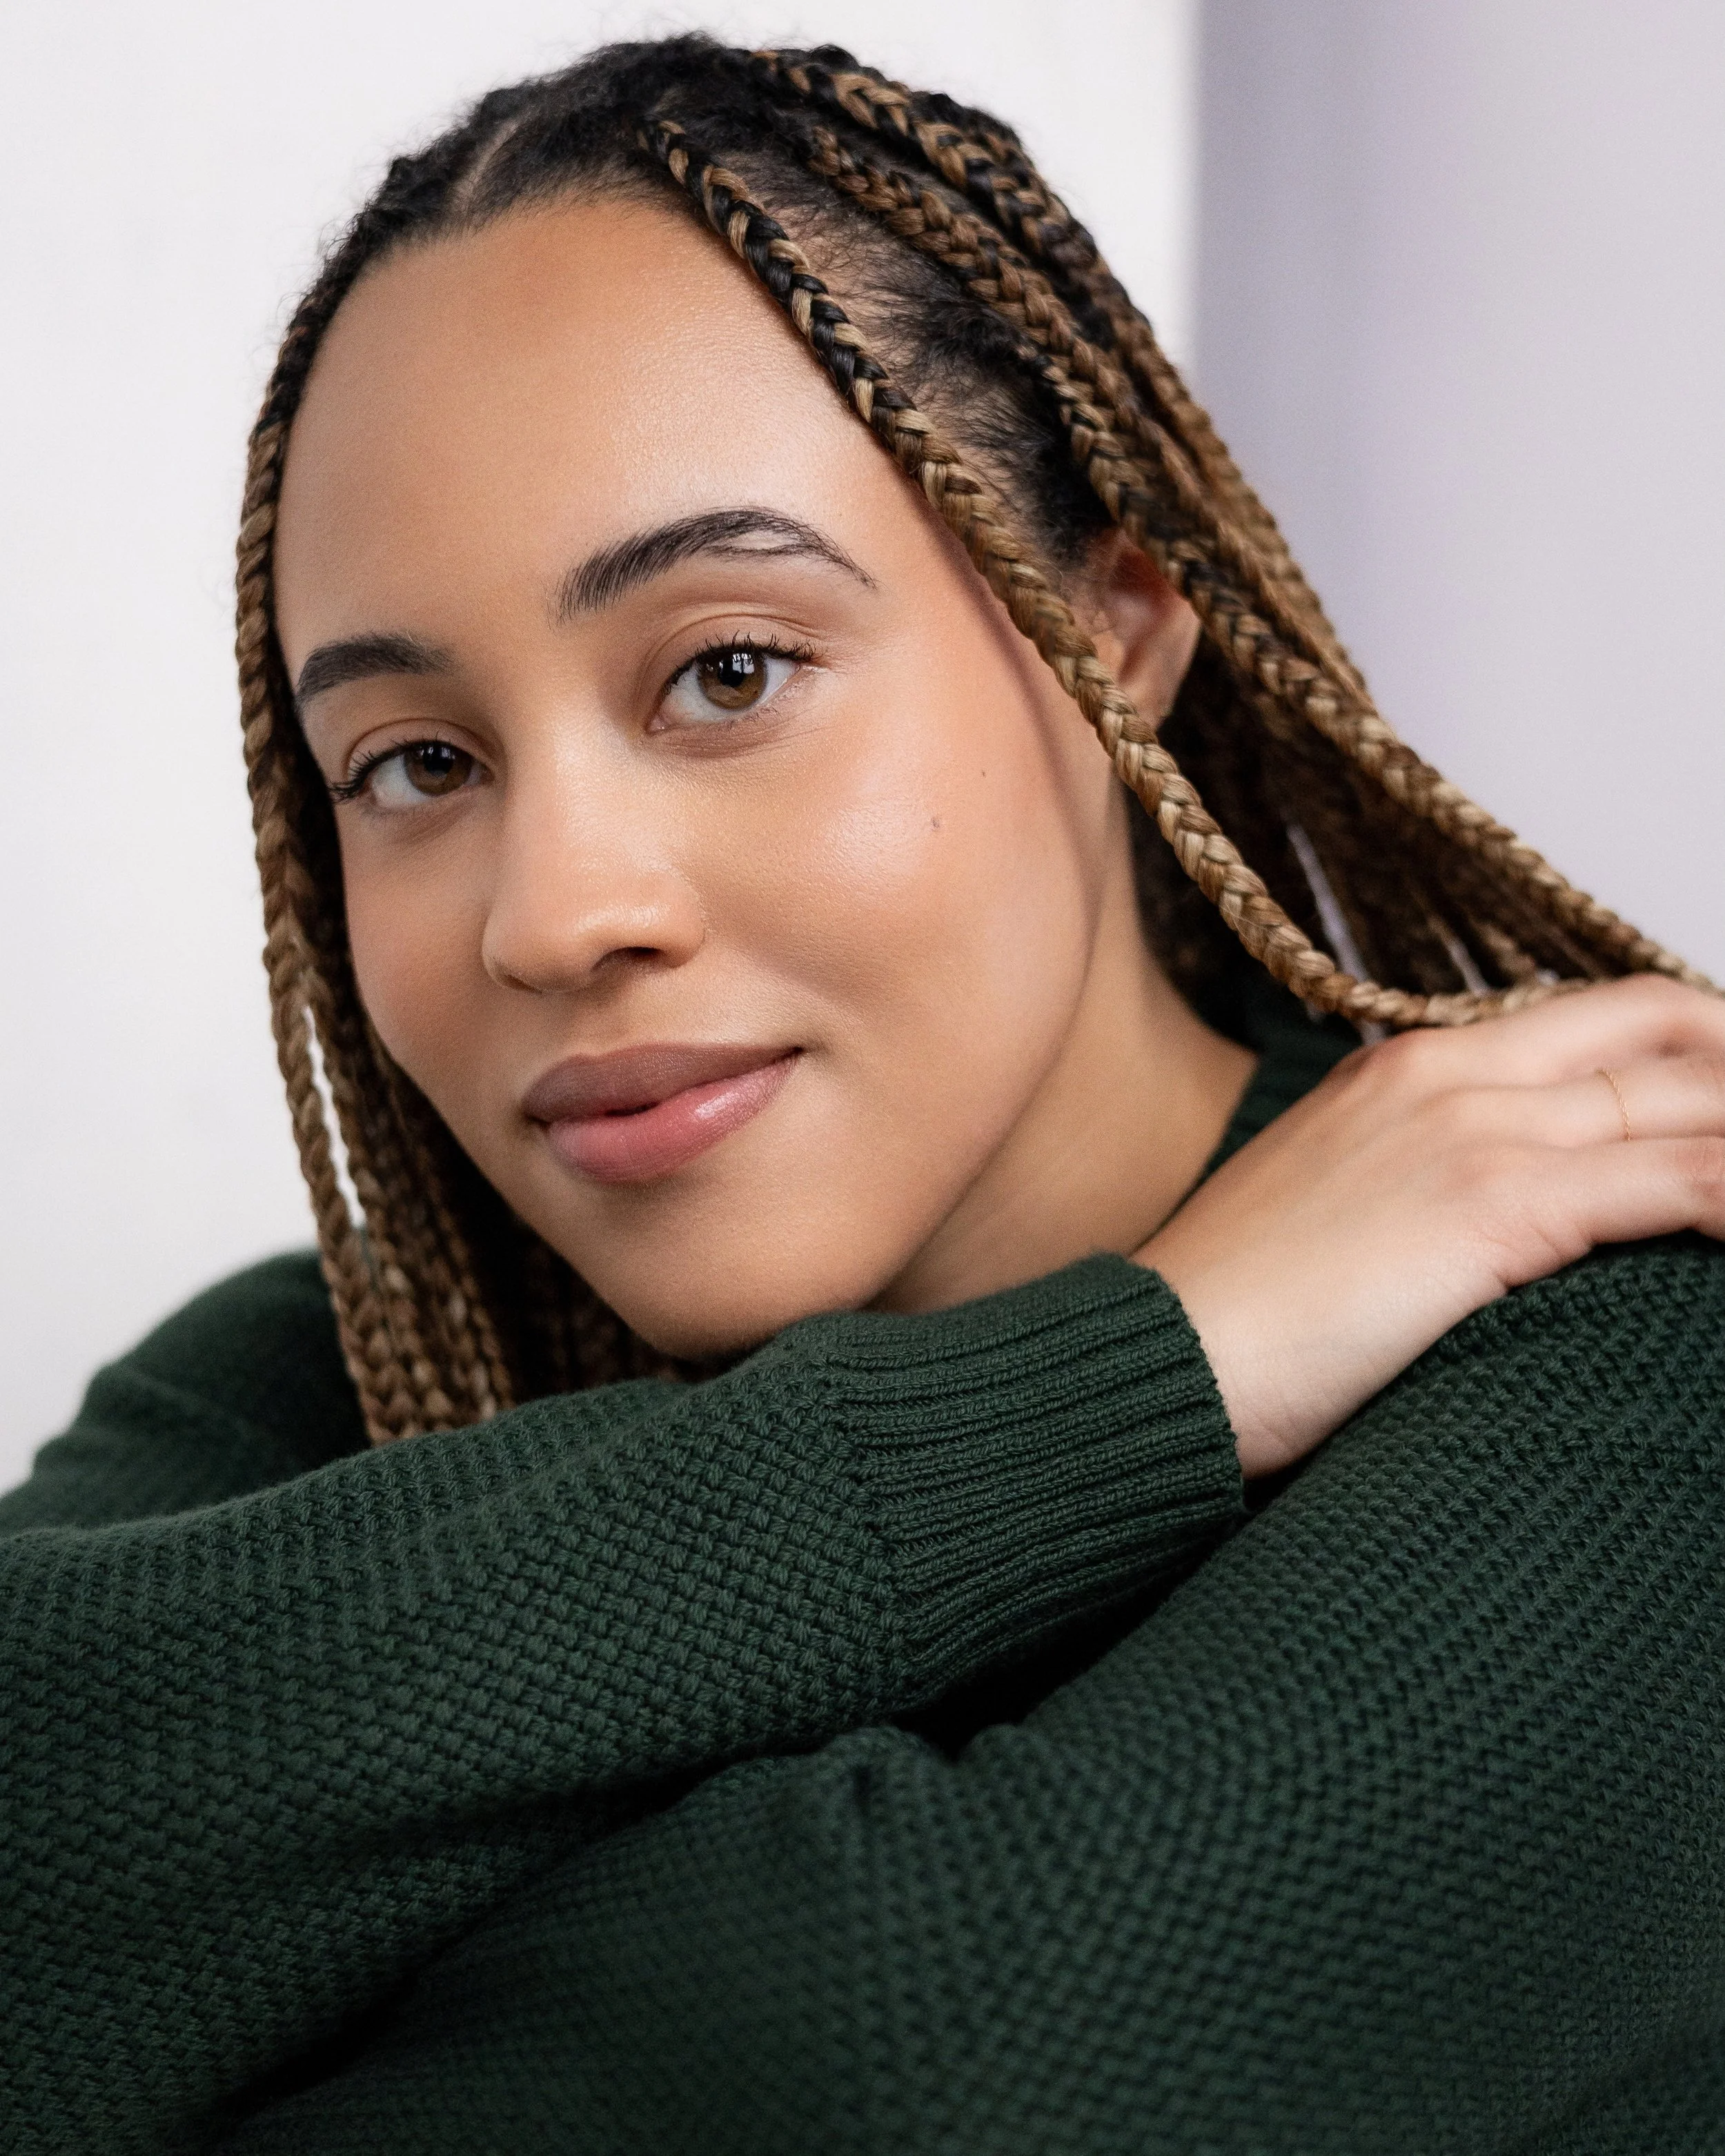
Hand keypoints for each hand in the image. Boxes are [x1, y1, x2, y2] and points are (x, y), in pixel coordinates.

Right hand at [1136, 975, 1724, 1477]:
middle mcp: (1450, 1071)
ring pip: (1694, 1103)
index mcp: (1409, 1063)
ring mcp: (1474, 1130)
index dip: (1703, 1047)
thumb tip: (1503, 1222)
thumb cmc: (1233, 1316)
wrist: (1157, 1362)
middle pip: (1667, 1035)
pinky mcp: (1493, 1206)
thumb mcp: (1332, 1211)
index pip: (1603, 1015)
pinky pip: (1684, 1181)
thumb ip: (1421, 1180)